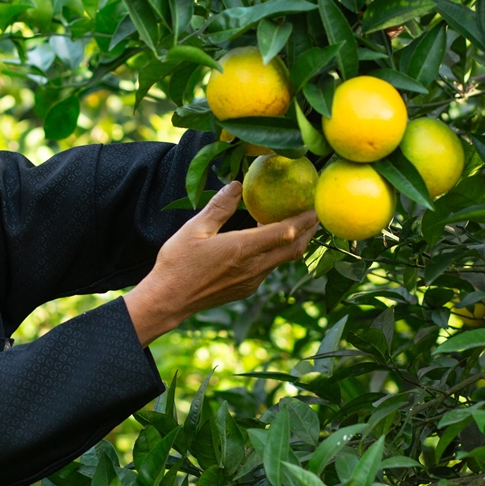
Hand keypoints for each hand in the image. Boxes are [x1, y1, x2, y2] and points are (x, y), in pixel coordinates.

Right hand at [124, 181, 318, 344]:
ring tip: (299, 224)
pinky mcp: (246, 289)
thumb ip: (219, 207)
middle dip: (309, 230)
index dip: (304, 219)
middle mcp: (253, 267)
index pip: (285, 232)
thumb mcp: (195, 228)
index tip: (316, 205)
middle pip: (294, 248)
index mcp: (242, 249)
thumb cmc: (178, 263)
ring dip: (295, 242)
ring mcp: (252, 281)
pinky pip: (270, 268)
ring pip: (284, 259)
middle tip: (316, 212)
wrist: (169, 300)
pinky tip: (269, 242)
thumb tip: (237, 185)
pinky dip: (278, 252)